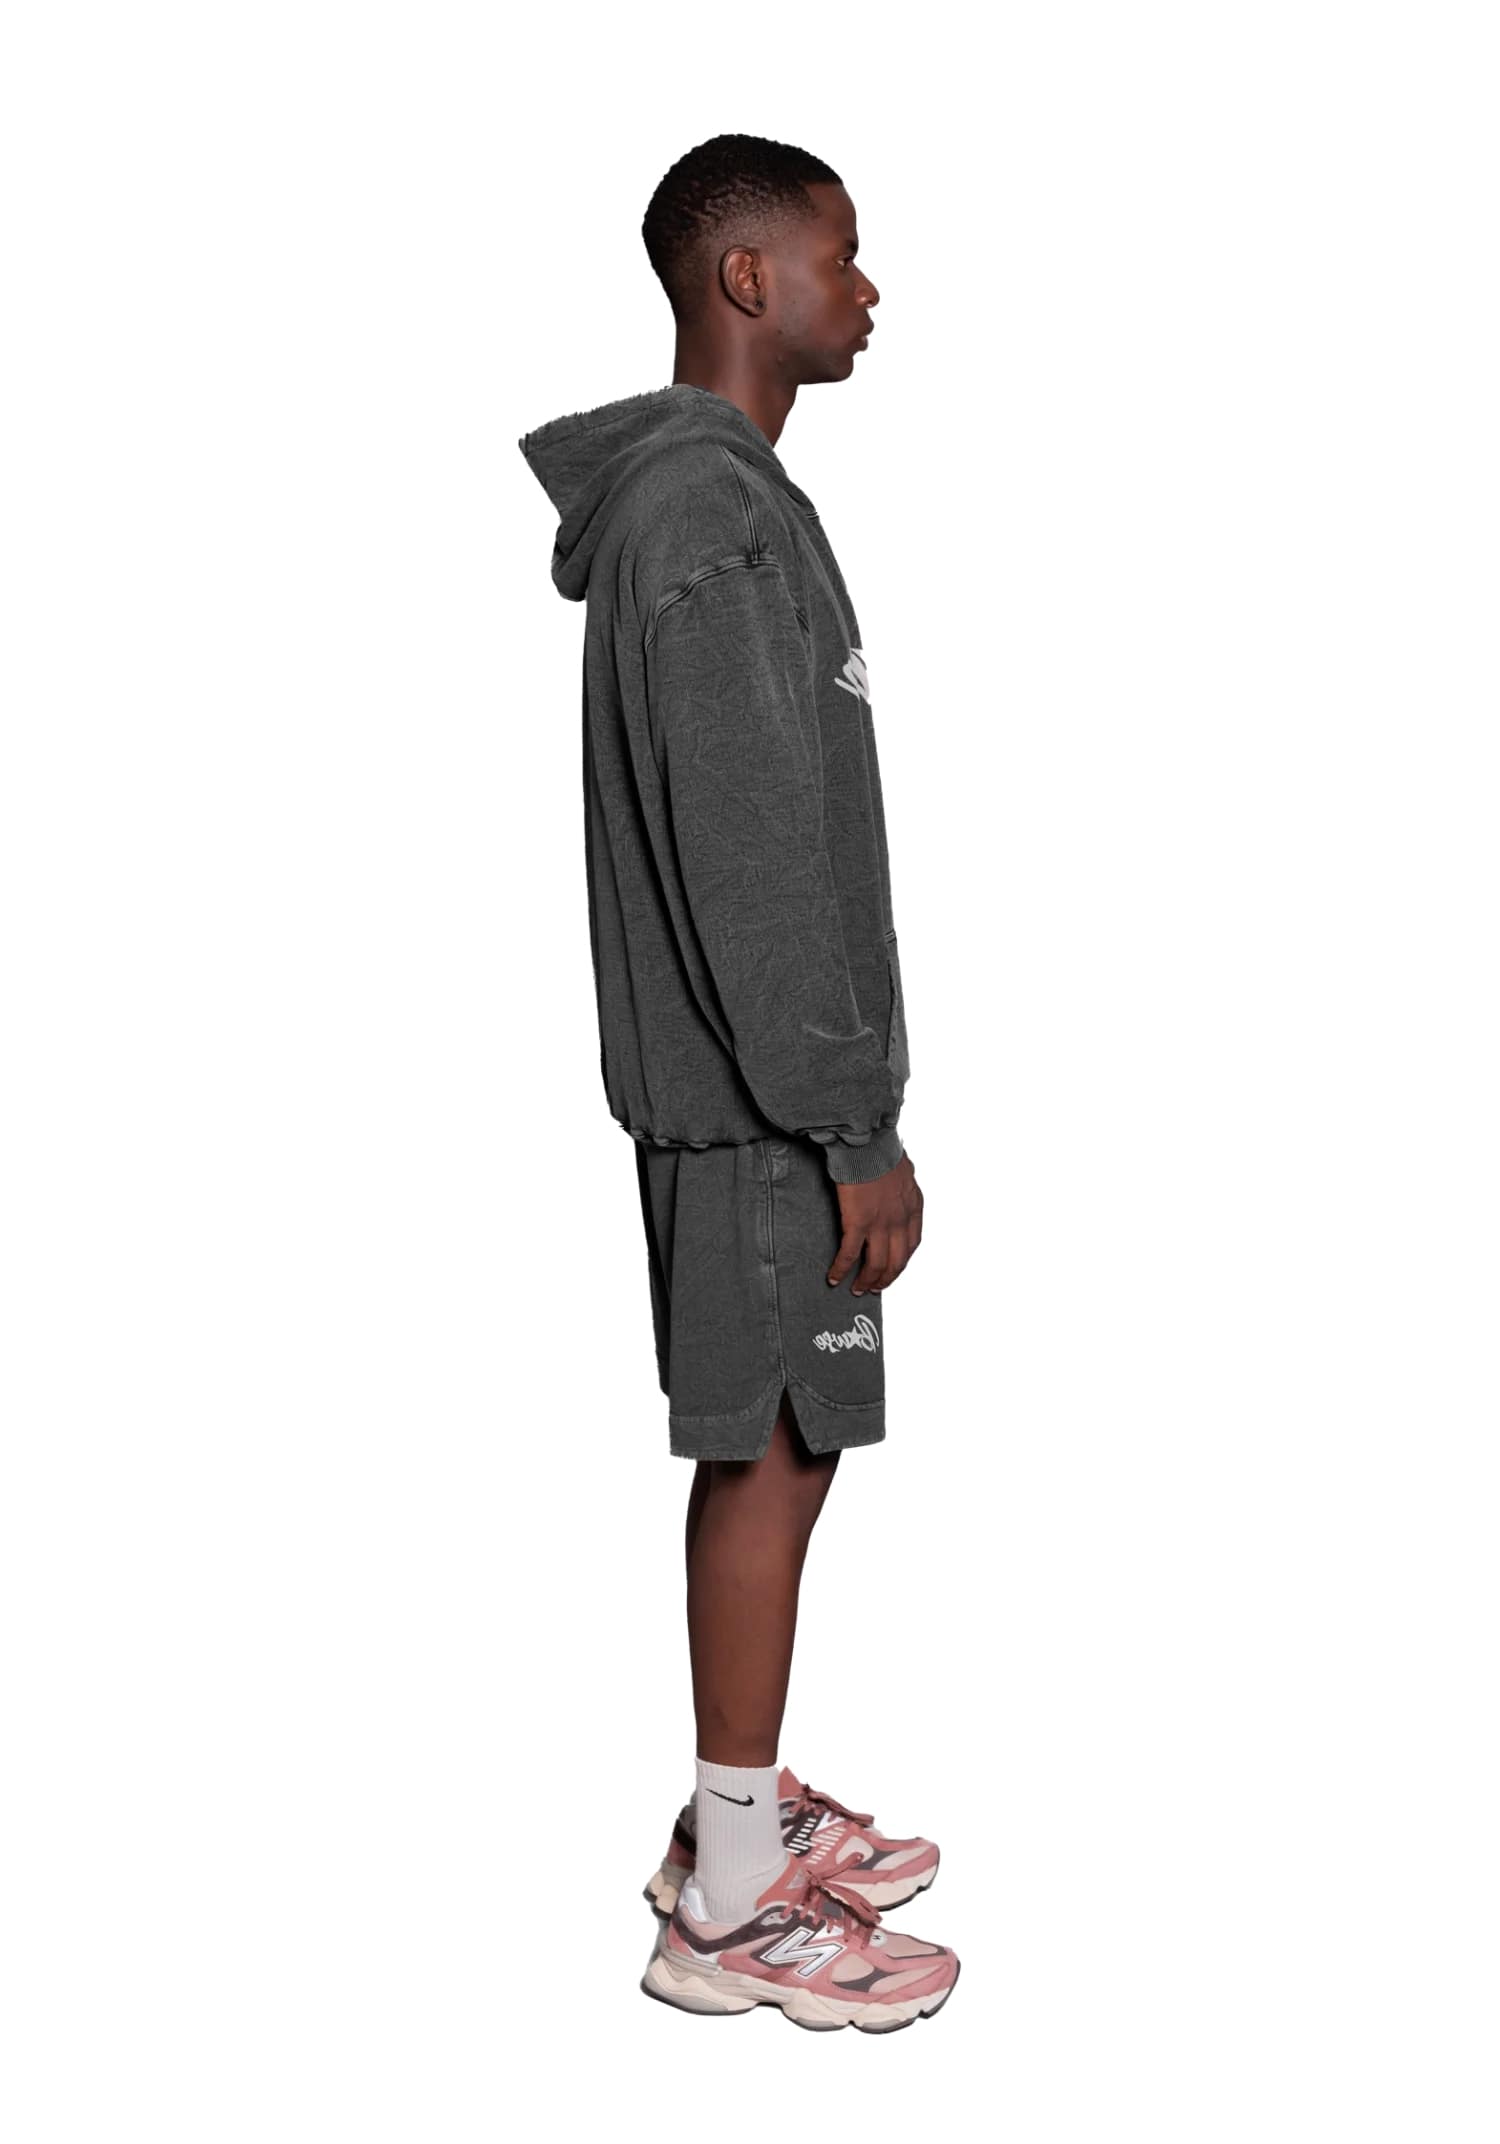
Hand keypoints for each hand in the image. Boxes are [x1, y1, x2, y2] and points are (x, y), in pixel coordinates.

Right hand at [827, 1151, 922, 1295]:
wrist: (867, 1142)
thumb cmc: (880, 1149)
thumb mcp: (903, 1170)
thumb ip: (901, 1186)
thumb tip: (898, 1185)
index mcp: (912, 1207)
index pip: (912, 1244)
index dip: (901, 1262)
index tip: (893, 1270)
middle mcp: (900, 1220)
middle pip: (897, 1261)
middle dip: (886, 1278)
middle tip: (875, 1288)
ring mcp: (880, 1224)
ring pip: (877, 1264)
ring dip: (867, 1281)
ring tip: (857, 1289)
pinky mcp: (858, 1223)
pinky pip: (850, 1254)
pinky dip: (842, 1269)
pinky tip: (834, 1277)